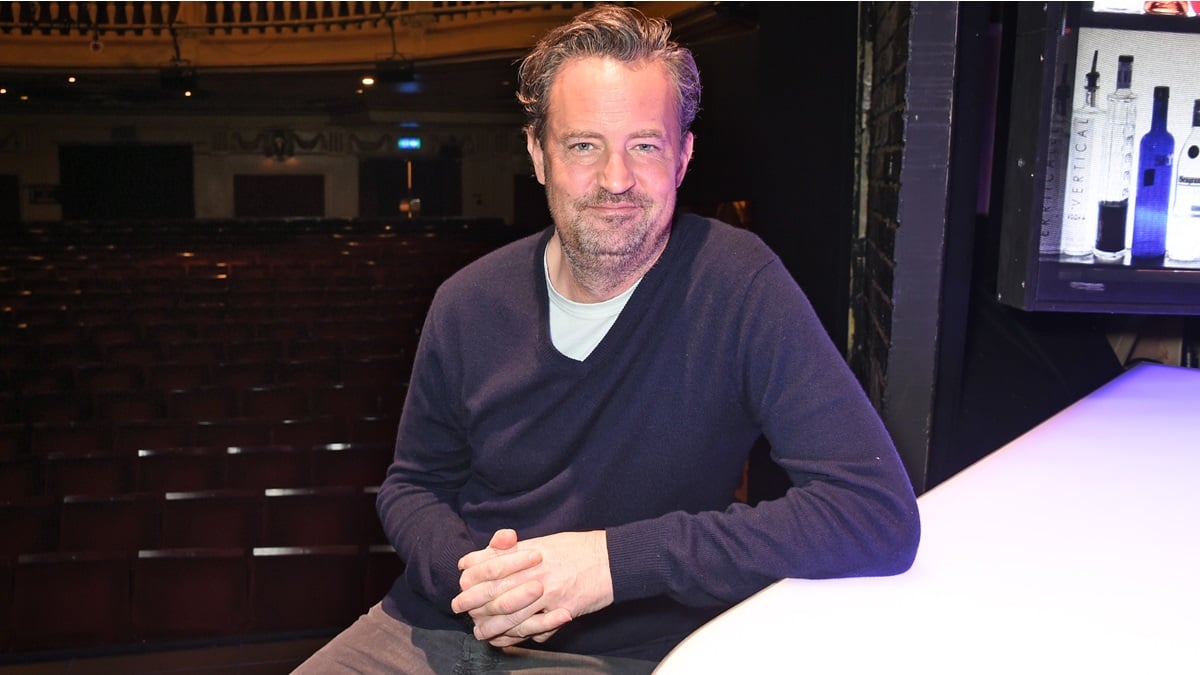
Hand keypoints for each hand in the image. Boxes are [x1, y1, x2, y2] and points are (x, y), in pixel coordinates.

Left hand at [451, 529, 612, 646]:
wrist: (612, 559)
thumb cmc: (577, 549)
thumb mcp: (542, 542)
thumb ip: (512, 550)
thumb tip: (483, 557)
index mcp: (527, 553)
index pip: (488, 566)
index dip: (471, 577)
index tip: (462, 585)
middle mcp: (535, 572)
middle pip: (494, 592)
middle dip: (473, 604)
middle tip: (461, 612)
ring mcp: (549, 593)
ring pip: (511, 615)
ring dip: (493, 626)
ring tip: (481, 632)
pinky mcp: (563, 610)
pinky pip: (537, 628)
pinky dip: (520, 635)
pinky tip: (510, 639)